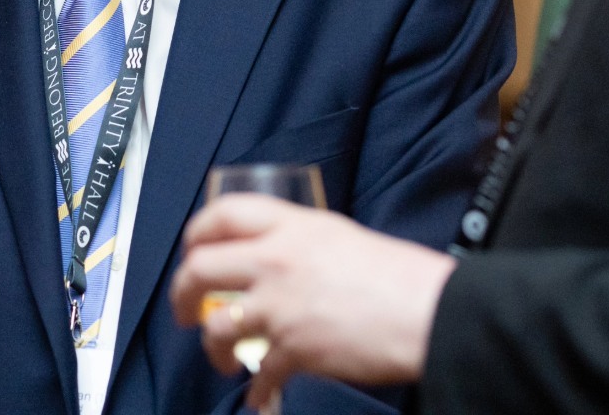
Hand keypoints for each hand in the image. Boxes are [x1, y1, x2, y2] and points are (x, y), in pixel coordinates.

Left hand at [170, 195, 453, 405]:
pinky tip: (261, 396)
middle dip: (181, 293)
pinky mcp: (294, 347)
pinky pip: (259, 373)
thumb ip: (301, 242)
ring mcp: (281, 305)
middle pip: (200, 268)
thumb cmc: (397, 276)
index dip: (198, 231)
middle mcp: (277, 260)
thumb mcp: (340, 236)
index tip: (191, 248)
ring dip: (212, 347)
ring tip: (222, 358)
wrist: (427, 312)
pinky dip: (258, 390)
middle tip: (182, 309)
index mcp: (292, 226)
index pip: (224, 213)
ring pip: (215, 325)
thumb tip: (278, 258)